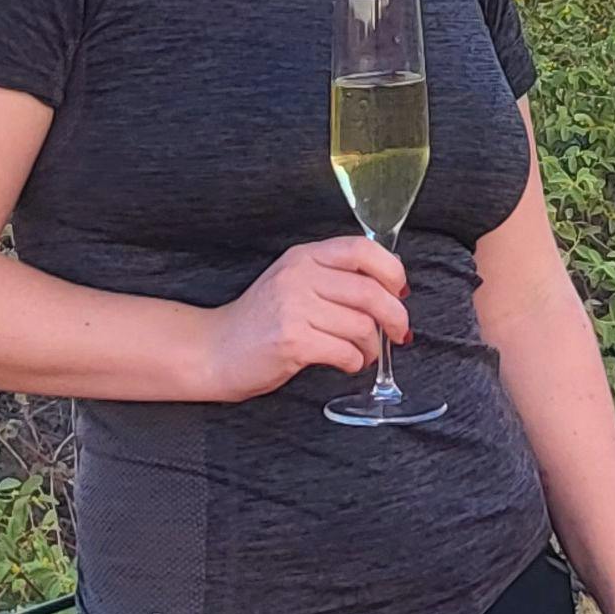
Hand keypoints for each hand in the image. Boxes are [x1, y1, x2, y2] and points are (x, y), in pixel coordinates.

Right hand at [200, 236, 409, 401]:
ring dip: (372, 347)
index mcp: (304, 256)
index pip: (362, 249)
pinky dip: (354, 362)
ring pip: (362, 326)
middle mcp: (300, 276)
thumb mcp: (294, 283)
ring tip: (363, 353)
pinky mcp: (292, 341)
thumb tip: (391, 290)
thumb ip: (333, 278)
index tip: (399, 291)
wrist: (214, 350)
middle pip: (371, 292)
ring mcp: (294, 308)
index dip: (392, 271)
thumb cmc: (260, 321)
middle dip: (395, 317)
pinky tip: (346, 363)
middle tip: (398, 332)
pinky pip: (345, 352)